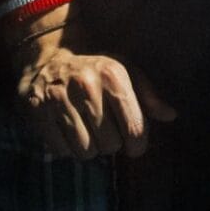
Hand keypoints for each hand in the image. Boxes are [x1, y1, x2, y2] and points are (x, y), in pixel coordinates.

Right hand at [16, 46, 176, 159]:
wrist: (48, 58)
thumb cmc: (94, 70)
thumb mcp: (125, 73)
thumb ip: (148, 95)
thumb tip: (171, 115)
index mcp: (113, 75)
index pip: (135, 128)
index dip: (138, 144)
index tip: (134, 144)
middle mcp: (87, 86)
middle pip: (110, 144)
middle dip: (110, 143)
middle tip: (104, 131)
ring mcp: (60, 99)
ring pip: (85, 152)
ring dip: (88, 148)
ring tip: (86, 131)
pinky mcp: (38, 112)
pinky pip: (61, 151)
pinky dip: (66, 148)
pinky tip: (67, 131)